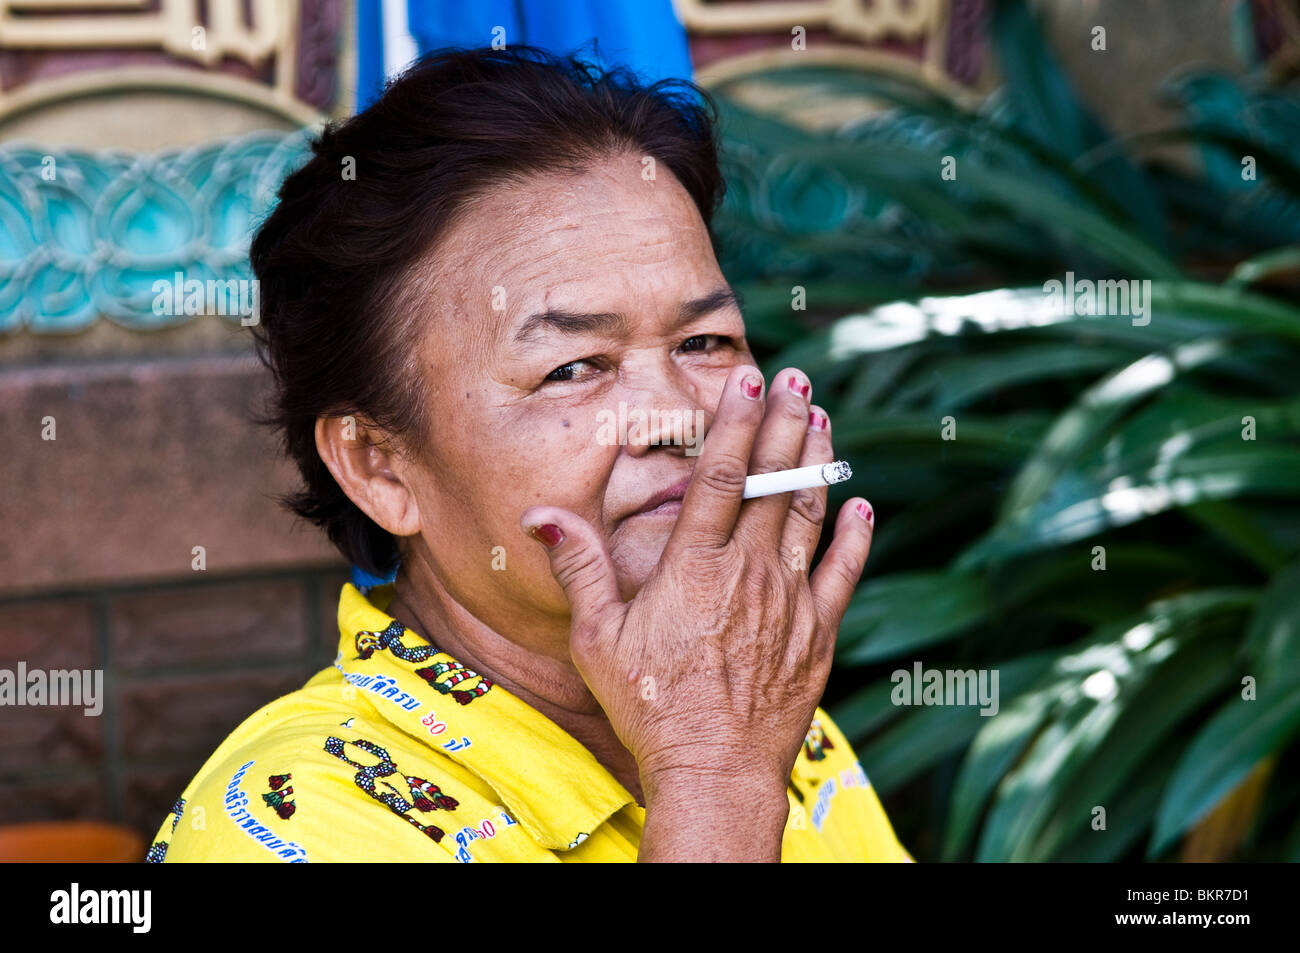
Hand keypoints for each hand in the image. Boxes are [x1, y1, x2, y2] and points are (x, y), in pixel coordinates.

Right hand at [520, 364, 874, 795]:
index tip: (749, 381)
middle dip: (787, 424)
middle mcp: (749, 574)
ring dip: (819, 464)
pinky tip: (860, 506)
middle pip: (774, 483)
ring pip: (810, 515)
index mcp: (694, 567)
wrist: (713, 770)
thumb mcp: (597, 637)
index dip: (737, 424)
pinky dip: (853, 536)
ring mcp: (790, 602)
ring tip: (823, 421)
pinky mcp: (817, 634)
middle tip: (798, 379)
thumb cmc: (649, 705)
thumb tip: (540, 516)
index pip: (722, 477)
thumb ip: (578, 567)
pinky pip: (842, 573)